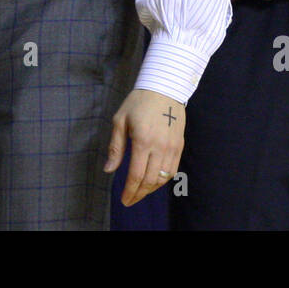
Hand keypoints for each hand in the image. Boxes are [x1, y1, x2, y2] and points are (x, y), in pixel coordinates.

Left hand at [104, 89, 183, 206]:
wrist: (164, 87)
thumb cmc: (138, 102)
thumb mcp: (120, 120)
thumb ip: (115, 147)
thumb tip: (108, 170)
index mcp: (143, 141)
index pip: (136, 175)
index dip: (130, 191)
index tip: (124, 200)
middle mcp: (160, 147)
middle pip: (150, 181)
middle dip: (139, 194)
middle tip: (130, 200)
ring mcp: (172, 147)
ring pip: (163, 178)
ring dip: (151, 189)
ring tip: (140, 192)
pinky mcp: (179, 145)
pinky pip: (173, 170)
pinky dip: (163, 180)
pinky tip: (154, 181)